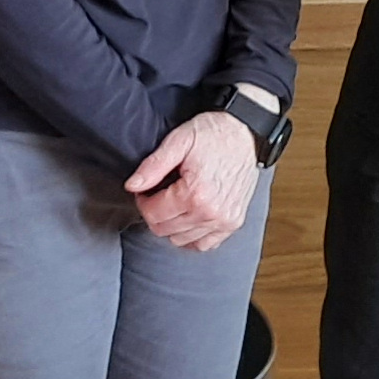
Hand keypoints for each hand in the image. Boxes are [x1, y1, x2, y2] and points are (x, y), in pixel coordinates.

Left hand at [126, 110, 261, 251]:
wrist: (246, 133)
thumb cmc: (214, 133)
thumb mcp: (179, 140)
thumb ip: (153, 165)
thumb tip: (132, 186)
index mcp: (195, 194)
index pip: (153, 214)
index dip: (143, 200)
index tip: (146, 189)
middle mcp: (211, 213)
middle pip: (164, 230)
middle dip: (155, 212)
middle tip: (158, 193)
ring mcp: (224, 221)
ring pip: (180, 240)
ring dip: (171, 224)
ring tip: (175, 201)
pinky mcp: (233, 223)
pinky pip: (204, 244)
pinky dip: (192, 235)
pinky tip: (189, 216)